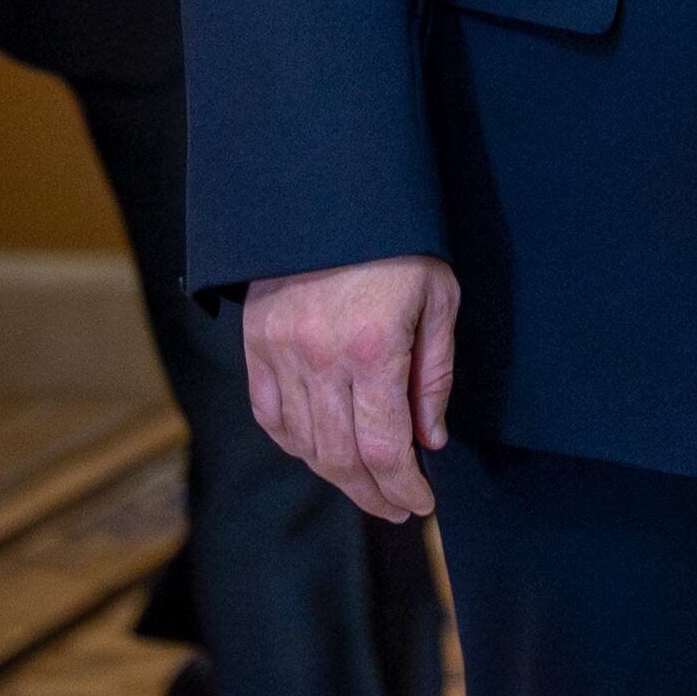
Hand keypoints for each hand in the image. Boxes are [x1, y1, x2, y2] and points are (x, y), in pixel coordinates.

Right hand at [244, 255, 459, 520]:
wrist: (332, 188)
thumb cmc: (400, 241)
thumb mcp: (440, 298)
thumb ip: (435, 374)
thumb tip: (430, 439)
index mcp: (372, 348)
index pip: (384, 449)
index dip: (403, 487)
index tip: (421, 503)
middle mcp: (319, 358)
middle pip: (340, 458)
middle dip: (373, 494)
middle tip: (397, 507)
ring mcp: (280, 352)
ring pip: (304, 443)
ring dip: (336, 476)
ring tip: (366, 485)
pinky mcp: (256, 342)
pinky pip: (269, 415)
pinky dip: (294, 443)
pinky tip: (319, 452)